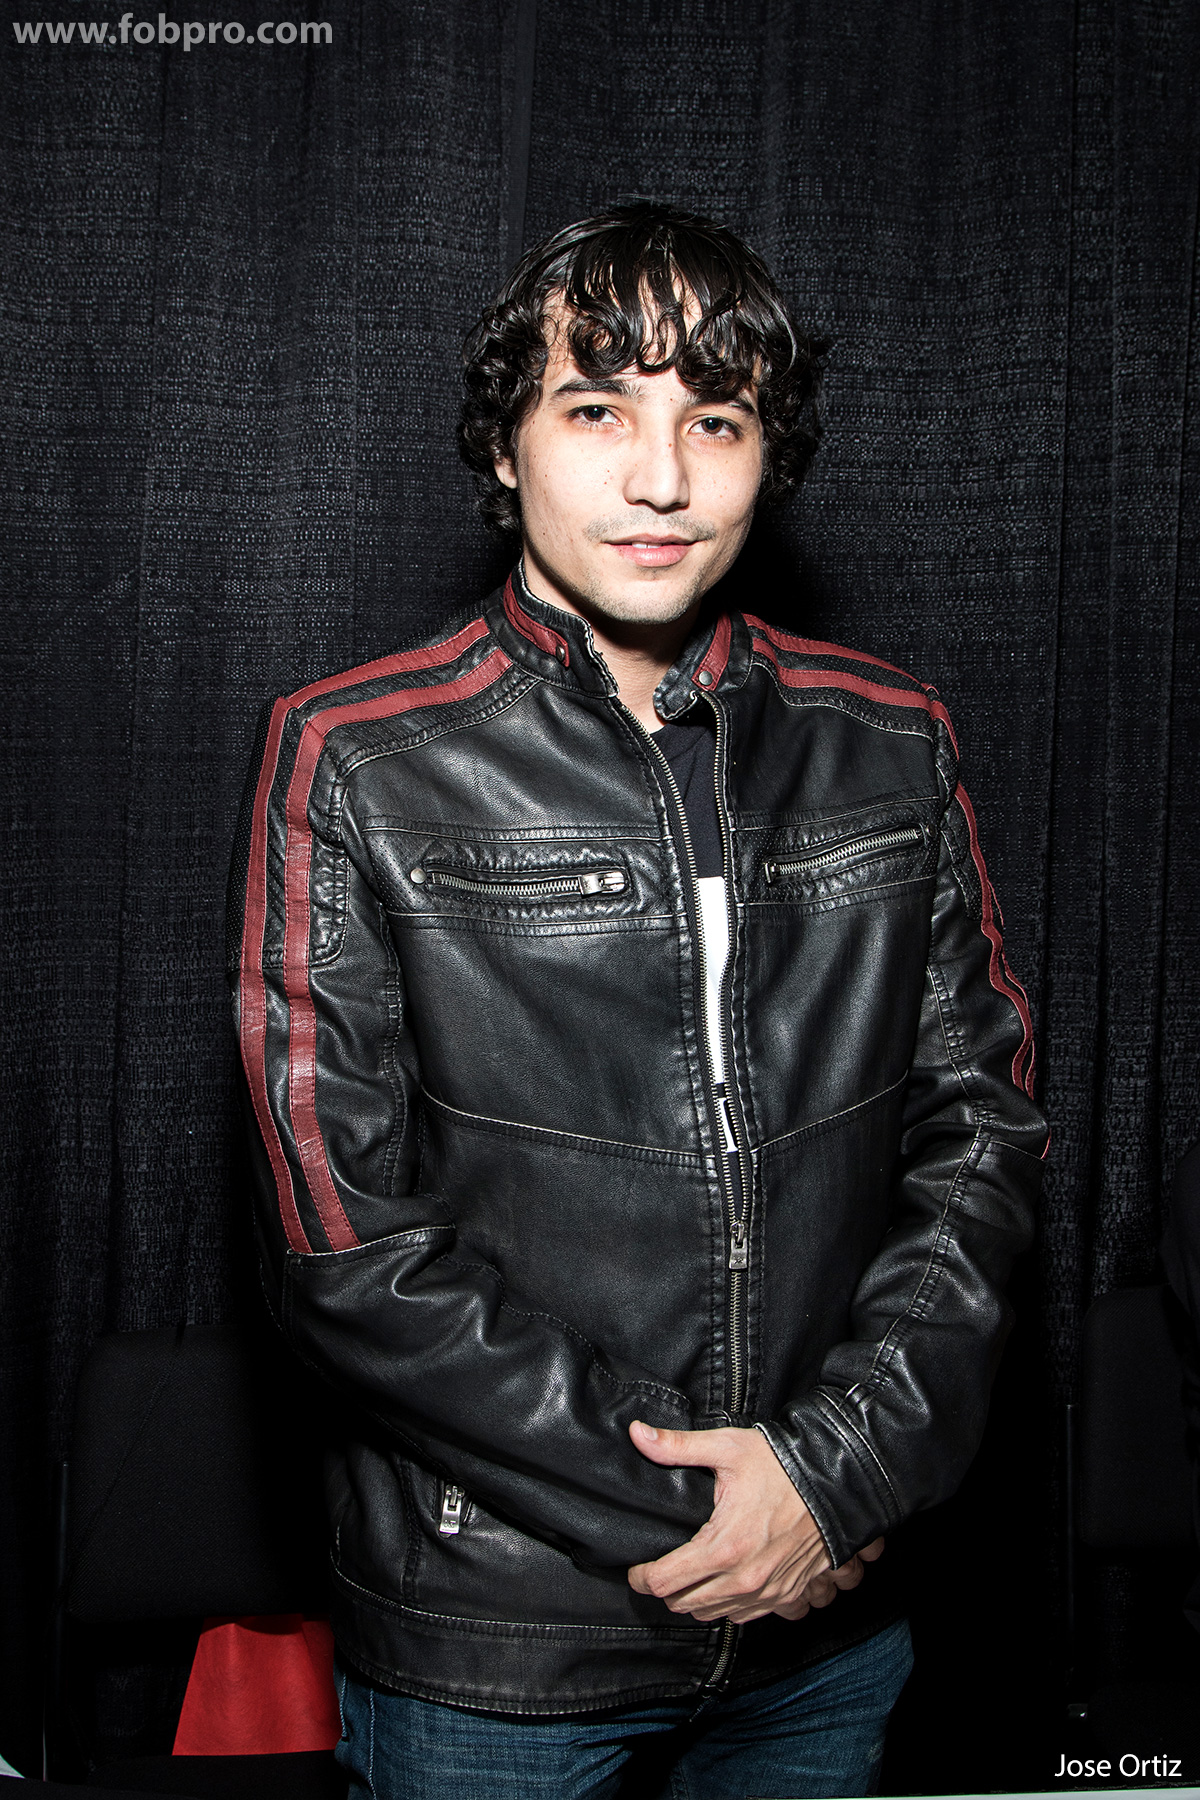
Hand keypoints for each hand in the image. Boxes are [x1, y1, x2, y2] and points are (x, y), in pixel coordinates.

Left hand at [626, 1419, 883, 1623]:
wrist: (840, 1486)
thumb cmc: (784, 1466)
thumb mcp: (729, 1448)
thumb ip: (678, 1446)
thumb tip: (637, 1433)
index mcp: (724, 1547)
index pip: (665, 1582)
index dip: (642, 1577)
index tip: (636, 1569)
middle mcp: (744, 1579)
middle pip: (682, 1604)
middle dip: (665, 1588)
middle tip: (660, 1566)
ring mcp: (766, 1592)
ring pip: (711, 1614)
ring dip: (694, 1598)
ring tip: (688, 1573)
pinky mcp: (785, 1596)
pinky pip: (743, 1616)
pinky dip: (726, 1604)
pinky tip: (722, 1581)